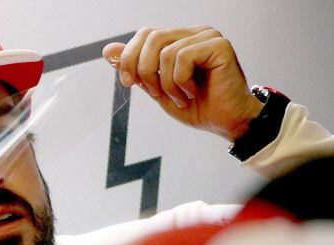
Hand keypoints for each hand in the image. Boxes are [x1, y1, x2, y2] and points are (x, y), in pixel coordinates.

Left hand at [103, 25, 264, 140]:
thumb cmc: (196, 106)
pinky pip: (183, 57)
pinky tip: (193, 92)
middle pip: (151, 37)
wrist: (225, 123)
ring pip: (165, 51)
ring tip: (180, 97)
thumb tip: (108, 50)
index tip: (129, 83)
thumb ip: (135, 68)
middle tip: (155, 93)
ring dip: (166, 82)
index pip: (144, 34)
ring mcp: (208, 36)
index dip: (129, 57)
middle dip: (144, 70)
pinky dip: (181, 81)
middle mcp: (193, 33)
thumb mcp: (156, 87)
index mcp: (179, 39)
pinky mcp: (219, 45)